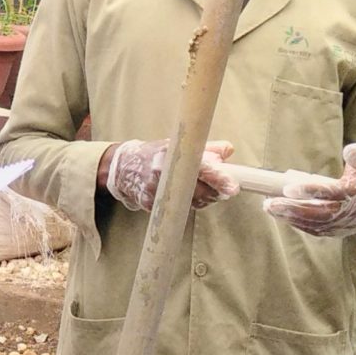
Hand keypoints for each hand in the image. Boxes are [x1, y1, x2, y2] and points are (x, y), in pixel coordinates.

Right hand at [99, 139, 237, 212]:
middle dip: (215, 193)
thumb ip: (205, 148)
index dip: (218, 177)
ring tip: (206, 191)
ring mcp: (156, 191)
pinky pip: (177, 209)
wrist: (123, 167)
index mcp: (170, 154)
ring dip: (204, 199)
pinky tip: (188, 197)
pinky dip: (187, 204)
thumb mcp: (177, 145)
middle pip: (198, 192)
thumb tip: (228, 150)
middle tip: (226, 190)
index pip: (200, 167)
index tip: (232, 186)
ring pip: (191, 203)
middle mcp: (162, 173)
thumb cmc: (154, 154)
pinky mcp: (151, 204)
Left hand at [265, 142, 355, 237]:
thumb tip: (350, 151)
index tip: (288, 188)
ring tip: (270, 208)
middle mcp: (355, 210)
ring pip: (318, 225)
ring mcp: (348, 224)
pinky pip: (319, 231)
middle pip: (322, 213)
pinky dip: (299, 224)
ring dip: (292, 218)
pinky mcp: (342, 231)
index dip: (311, 191)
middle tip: (269, 203)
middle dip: (294, 209)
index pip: (334, 192)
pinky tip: (283, 216)